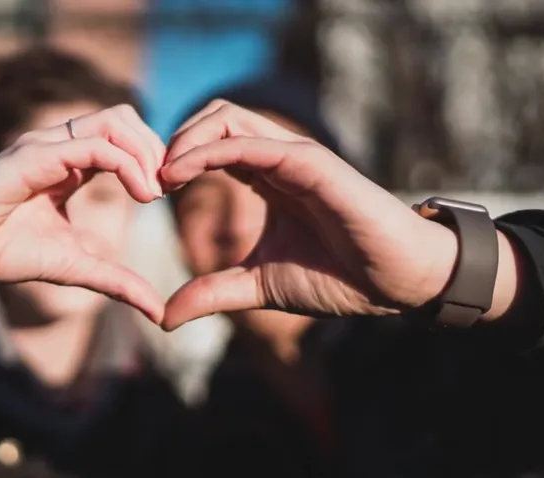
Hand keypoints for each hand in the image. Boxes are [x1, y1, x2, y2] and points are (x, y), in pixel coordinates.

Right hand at [0, 105, 167, 322]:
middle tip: (169, 187)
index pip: (124, 137)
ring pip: (113, 121)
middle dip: (156, 148)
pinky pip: (91, 146)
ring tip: (155, 191)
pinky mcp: (32, 157)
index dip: (153, 159)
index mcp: (70, 163)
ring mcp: (45, 146)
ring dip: (145, 151)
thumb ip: (117, 282)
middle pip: (124, 117)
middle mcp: (59, 145)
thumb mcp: (75, 267)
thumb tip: (158, 312)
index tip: (170, 193)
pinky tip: (140, 194)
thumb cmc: (2, 251)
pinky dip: (126, 163)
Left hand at [159, 101, 459, 329]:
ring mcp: (295, 156)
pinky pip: (251, 143)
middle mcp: (278, 158)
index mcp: (267, 177)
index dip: (175, 159)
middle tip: (148, 179)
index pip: (212, 144)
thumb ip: (213, 292)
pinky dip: (209, 151)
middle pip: (215, 117)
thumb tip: (164, 316)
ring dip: (185, 139)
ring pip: (228, 117)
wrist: (396, 284)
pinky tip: (181, 175)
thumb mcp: (259, 285)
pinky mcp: (311, 163)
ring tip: (160, 176)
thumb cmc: (339, 278)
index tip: (147, 192)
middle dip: (174, 139)